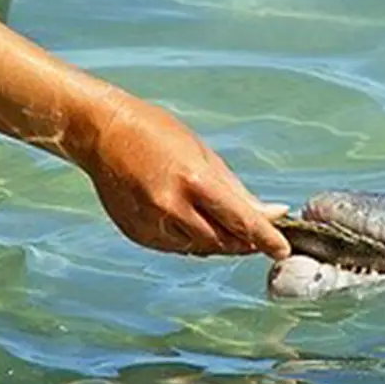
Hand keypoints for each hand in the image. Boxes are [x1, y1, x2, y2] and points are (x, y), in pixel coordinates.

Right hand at [76, 90, 291, 259]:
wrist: (101, 134)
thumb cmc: (158, 135)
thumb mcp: (205, 156)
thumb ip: (239, 193)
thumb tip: (273, 213)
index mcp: (193, 182)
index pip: (241, 221)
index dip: (266, 239)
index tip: (283, 250)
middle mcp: (171, 208)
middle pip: (224, 242)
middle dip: (245, 242)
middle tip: (260, 236)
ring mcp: (152, 224)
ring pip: (201, 249)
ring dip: (220, 241)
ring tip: (221, 220)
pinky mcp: (138, 234)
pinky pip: (177, 247)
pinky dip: (192, 239)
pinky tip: (191, 220)